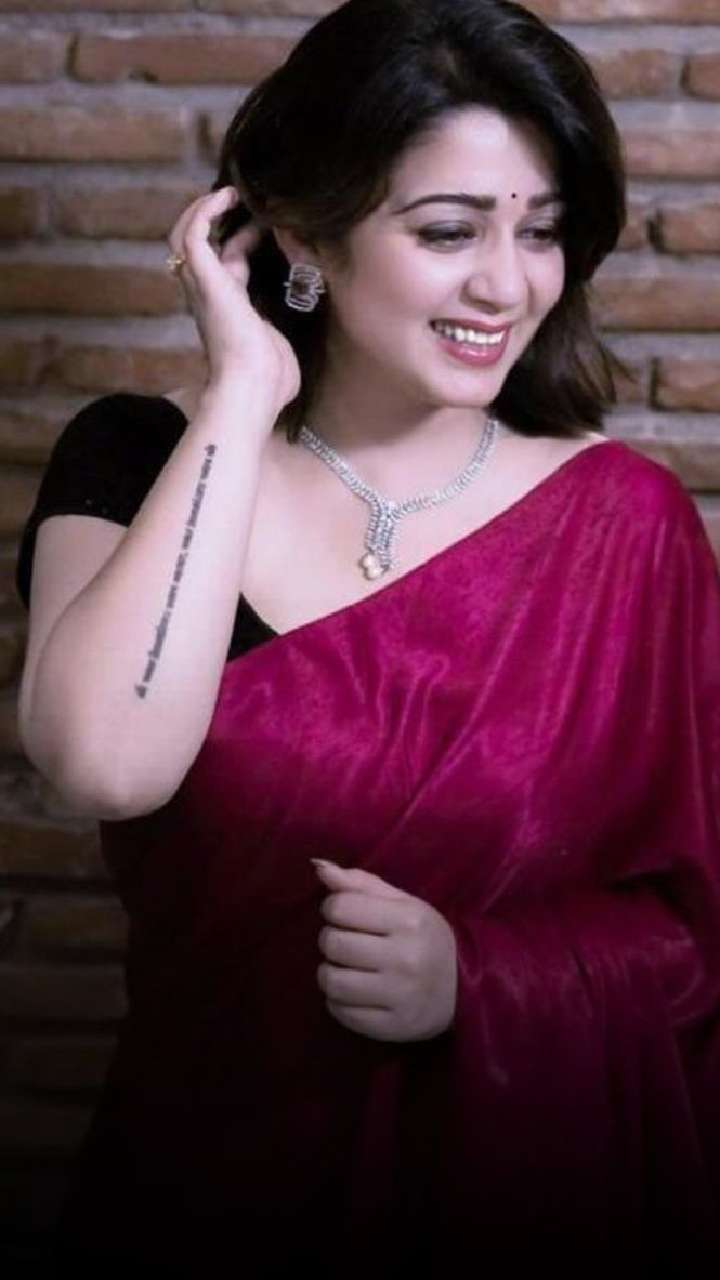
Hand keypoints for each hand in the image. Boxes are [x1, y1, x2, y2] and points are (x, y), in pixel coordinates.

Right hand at [167, 186, 300, 417]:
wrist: (253, 388)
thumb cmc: (270, 382)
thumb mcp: (285, 347)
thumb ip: (291, 336)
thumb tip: (306, 345)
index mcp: (230, 309)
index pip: (229, 264)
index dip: (245, 240)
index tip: (268, 224)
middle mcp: (210, 296)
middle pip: (202, 246)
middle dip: (220, 220)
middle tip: (245, 201)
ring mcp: (203, 288)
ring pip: (185, 237)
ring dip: (204, 211)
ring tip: (228, 192)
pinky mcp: (205, 280)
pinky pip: (192, 236)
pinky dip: (204, 212)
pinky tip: (225, 196)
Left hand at [313, 860, 456, 1041]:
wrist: (464, 990)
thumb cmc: (424, 937)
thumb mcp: (403, 903)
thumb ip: (361, 884)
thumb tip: (320, 868)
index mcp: (409, 920)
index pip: (341, 907)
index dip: (334, 908)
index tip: (346, 915)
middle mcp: (406, 959)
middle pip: (333, 944)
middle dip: (331, 940)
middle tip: (346, 942)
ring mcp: (400, 996)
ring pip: (332, 982)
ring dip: (329, 973)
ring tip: (344, 969)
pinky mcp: (392, 1028)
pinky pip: (341, 1013)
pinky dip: (338, 1001)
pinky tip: (354, 992)